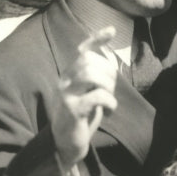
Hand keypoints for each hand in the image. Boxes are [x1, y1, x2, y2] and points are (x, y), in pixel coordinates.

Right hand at [52, 27, 117, 167]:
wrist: (65, 145)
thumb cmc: (81, 118)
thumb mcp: (88, 94)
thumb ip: (95, 80)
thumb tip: (111, 64)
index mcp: (70, 75)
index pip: (82, 50)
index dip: (97, 38)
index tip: (112, 30)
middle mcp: (65, 80)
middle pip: (89, 60)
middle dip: (108, 72)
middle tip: (111, 90)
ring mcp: (66, 94)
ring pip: (91, 74)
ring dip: (108, 85)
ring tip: (109, 99)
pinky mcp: (72, 109)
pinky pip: (96, 96)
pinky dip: (109, 102)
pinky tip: (110, 111)